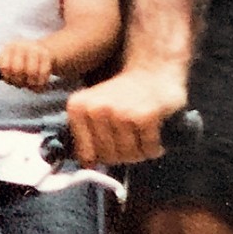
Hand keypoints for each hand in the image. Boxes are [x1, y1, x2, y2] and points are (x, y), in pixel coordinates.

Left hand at [0, 39, 54, 90]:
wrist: (39, 50)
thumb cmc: (20, 59)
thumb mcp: (7, 63)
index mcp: (9, 48)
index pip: (5, 66)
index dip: (7, 77)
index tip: (10, 79)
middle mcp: (21, 46)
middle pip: (18, 70)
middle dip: (19, 81)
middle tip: (21, 83)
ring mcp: (35, 49)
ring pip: (32, 72)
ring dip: (30, 83)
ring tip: (29, 83)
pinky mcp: (46, 55)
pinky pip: (43, 74)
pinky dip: (40, 83)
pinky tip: (37, 83)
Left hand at [66, 65, 186, 165]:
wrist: (154, 68)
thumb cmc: (124, 93)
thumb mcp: (95, 107)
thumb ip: (86, 134)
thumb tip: (88, 166)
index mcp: (78, 108)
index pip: (86, 155)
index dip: (102, 156)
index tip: (112, 146)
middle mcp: (96, 109)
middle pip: (109, 157)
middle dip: (124, 155)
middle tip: (132, 140)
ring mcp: (120, 112)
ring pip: (129, 155)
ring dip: (140, 153)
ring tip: (143, 137)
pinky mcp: (144, 116)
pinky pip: (148, 149)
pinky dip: (154, 148)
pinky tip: (154, 134)